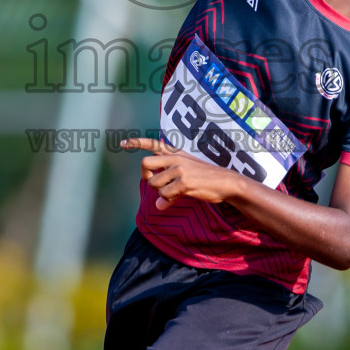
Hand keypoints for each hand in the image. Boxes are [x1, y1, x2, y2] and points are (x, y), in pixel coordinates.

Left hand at [120, 136, 241, 210]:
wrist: (226, 183)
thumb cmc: (207, 179)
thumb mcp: (188, 174)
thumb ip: (170, 187)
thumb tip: (158, 207)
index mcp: (176, 153)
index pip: (153, 144)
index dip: (136, 143)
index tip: (122, 143)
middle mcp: (175, 158)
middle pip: (145, 163)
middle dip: (146, 176)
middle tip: (156, 183)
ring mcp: (179, 169)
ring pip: (154, 183)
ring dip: (160, 192)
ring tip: (174, 193)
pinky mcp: (184, 182)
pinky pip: (165, 195)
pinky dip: (168, 200)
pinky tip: (180, 196)